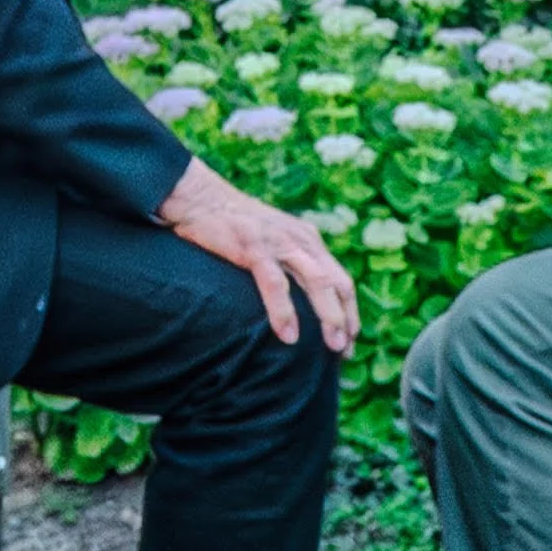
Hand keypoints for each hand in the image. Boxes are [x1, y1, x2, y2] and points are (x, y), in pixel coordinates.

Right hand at [160, 159, 359, 354]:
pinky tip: (288, 336)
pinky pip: (276, 283)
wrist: (200, 198)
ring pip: (317, 282)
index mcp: (308, 239)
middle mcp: (301, 240)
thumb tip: (299, 298)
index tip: (350, 341)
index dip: (350, 312)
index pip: (341, 279)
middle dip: (347, 320)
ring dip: (329, 316)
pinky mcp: (255, 247)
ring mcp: (280, 243)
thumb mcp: (273, 240)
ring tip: (333, 346)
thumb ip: (290, 262)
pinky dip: (284, 311)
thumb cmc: (233, 225)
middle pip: (337, 283)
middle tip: (346, 352)